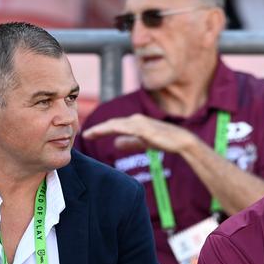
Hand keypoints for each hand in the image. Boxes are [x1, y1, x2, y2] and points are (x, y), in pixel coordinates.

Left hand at [80, 113, 198, 153]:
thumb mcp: (143, 142)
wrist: (180, 141)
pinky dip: (110, 129)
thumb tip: (115, 143)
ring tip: (88, 134)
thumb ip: (129, 142)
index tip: (88, 135)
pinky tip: (101, 132)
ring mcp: (138, 122)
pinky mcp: (142, 127)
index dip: (100, 130)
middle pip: (111, 123)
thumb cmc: (164, 141)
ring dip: (101, 129)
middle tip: (83, 134)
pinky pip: (122, 128)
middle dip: (97, 129)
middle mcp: (134, 120)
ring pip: (114, 124)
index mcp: (134, 123)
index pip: (113, 126)